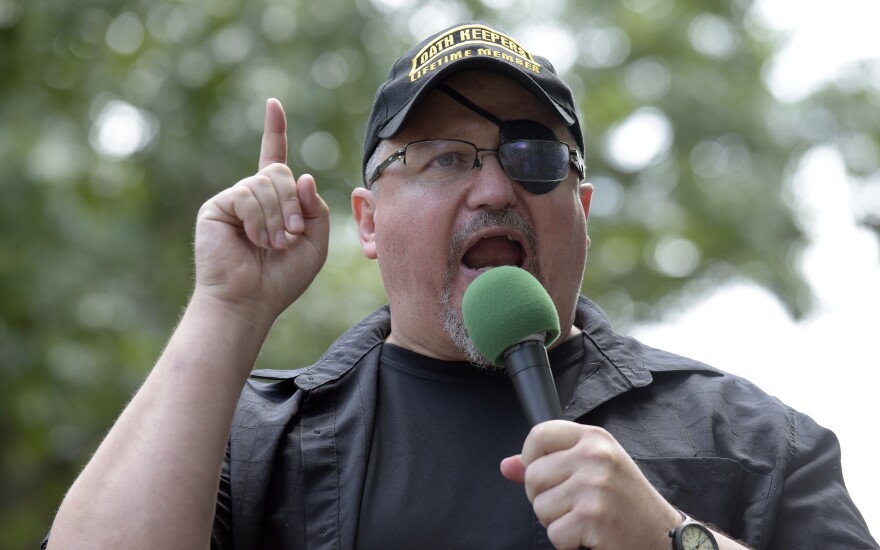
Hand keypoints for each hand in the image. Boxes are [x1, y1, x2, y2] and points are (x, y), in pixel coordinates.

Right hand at [193, 98, 329, 321]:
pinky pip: (247, 195)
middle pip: (280, 172)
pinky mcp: (217, 207)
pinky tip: (254, 240)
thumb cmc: (281, 278)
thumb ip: (316, 209)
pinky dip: (259, 219)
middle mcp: (251, 196)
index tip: (273, 104)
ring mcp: (233, 199)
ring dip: (277, 216)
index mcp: (274, 201)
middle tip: (291, 234)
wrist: (250, 301)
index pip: (274, 158)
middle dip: (292, 203)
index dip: (274, 131)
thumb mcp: (315, 243)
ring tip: (272, 244)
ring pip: (265, 183)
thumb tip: (304, 176)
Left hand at [500, 420, 680, 549]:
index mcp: (594, 438)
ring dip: (557, 522)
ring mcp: (595, 486)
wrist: (663, 536)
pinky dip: (568, 542)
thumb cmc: (625, 502)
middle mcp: (595, 456)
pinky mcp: (593, 517)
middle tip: (573, 505)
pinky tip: (591, 535)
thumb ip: (549, 463)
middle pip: (533, 475)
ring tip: (585, 519)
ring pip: (540, 506)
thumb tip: (507, 466)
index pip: (539, 434)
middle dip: (544, 498)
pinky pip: (555, 533)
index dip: (531, 458)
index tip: (546, 475)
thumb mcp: (593, 470)